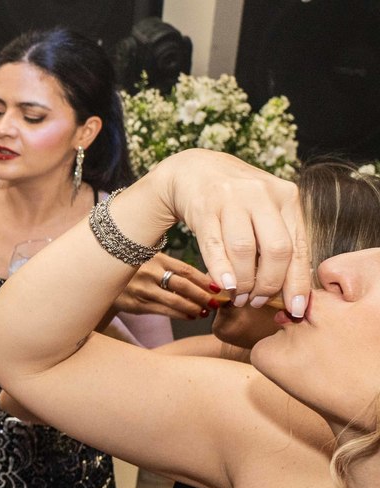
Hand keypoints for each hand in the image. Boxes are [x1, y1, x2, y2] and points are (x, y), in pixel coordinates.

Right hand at [112, 252, 216, 319]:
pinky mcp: (136, 304)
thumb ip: (171, 267)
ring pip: (175, 301)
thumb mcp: (151, 260)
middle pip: (183, 285)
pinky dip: (180, 314)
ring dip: (194, 308)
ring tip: (205, 312)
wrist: (104, 281)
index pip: (186, 269)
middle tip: (217, 302)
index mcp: (157, 259)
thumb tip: (204, 278)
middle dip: (203, 295)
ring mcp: (142, 289)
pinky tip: (190, 316)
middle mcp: (150, 272)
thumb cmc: (135, 271)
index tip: (218, 287)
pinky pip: (163, 311)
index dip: (204, 279)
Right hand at [159, 149, 310, 315]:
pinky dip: (221, 271)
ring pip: (245, 251)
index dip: (298, 283)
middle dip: (268, 285)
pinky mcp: (205, 208)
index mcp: (287, 197)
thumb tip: (292, 289)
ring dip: (243, 282)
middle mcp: (263, 195)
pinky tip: (224, 286)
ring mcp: (232, 199)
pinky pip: (215, 246)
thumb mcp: (265, 211)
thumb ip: (279, 241)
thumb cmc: (236, 201)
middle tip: (257, 301)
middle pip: (276, 250)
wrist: (194, 171)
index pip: (299, 247)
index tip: (296, 309)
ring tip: (239, 296)